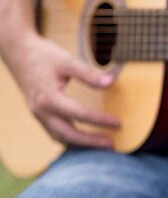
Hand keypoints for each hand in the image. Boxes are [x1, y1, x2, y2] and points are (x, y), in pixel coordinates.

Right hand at [5, 33, 119, 147]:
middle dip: (90, 142)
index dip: (100, 121)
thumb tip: (111, 83)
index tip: (118, 124)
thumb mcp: (67, 61)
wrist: (18, 52)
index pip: (80, 114)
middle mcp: (41, 110)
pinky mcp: (39, 115)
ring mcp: (38, 115)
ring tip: (101, 144)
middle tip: (111, 145)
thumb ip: (89, 74)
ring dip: (80, 144)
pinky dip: (70, 139)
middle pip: (68, 134)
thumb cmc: (44, 55)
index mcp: (49, 97)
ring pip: (60, 137)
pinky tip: (85, 139)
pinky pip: (54, 133)